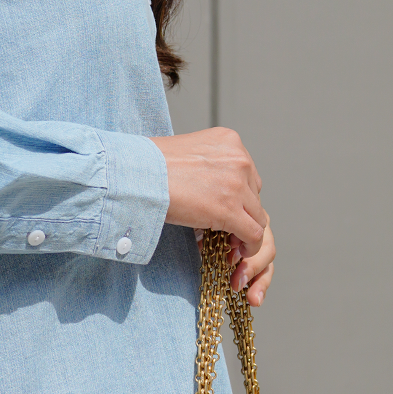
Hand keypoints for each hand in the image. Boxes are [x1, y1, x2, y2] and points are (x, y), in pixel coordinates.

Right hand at [149, 128, 273, 301]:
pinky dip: (249, 246)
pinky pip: (254, 234)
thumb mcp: (185, 153)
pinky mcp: (230, 209)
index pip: (246, 173)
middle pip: (254, 194)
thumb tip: (208, 186)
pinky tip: (237, 252)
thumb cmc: (147, 165)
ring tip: (229, 243)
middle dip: (242, 213)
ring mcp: (237, 184)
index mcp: (228, 141)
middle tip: (228, 230)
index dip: (238, 196)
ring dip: (245, 231)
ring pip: (257, 216)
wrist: (135, 175)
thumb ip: (205, 165)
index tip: (226, 211)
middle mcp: (239, 158)